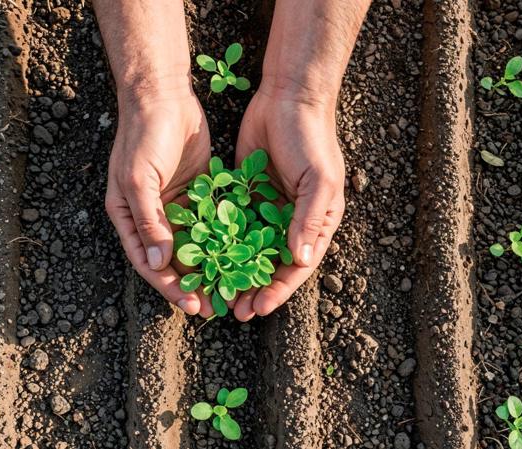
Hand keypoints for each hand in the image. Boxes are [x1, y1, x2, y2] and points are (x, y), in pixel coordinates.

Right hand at [105, 91, 213, 316]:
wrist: (162, 95)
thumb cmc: (142, 136)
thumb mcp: (138, 179)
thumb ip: (148, 221)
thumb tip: (159, 263)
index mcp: (128, 217)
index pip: (149, 262)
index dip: (169, 286)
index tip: (191, 306)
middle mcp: (151, 216)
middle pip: (172, 260)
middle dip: (193, 283)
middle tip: (216, 307)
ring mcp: (176, 205)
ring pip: (195, 245)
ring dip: (211, 267)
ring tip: (232, 289)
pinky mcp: (198, 193)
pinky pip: (211, 222)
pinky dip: (223, 239)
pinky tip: (241, 256)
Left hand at [232, 88, 344, 320]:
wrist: (288, 97)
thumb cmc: (311, 138)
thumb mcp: (318, 179)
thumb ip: (308, 219)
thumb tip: (300, 260)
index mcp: (316, 222)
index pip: (297, 266)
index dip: (278, 289)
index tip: (259, 308)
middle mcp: (291, 220)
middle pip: (270, 263)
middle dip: (252, 287)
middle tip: (233, 310)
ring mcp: (266, 207)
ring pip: (247, 248)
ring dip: (233, 270)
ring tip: (215, 291)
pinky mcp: (244, 193)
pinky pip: (230, 223)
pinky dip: (219, 241)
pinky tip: (203, 257)